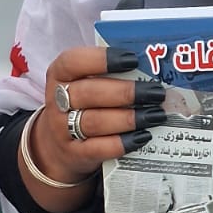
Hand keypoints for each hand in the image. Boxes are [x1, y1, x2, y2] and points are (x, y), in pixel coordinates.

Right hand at [31, 46, 166, 187]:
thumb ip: (109, 74)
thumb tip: (151, 67)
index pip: (73, 62)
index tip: (132, 59)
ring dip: (128, 118)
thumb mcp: (84, 83)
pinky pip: (98, 149)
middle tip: (155, 92)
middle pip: (88, 94)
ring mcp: (63, 130)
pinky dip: (122, 143)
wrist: (58, 145)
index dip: (102, 59)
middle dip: (125, 92)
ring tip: (155, 114)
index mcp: (59, 75)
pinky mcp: (75, 153)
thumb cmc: (82, 104)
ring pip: (95, 122)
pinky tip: (143, 136)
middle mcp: (56, 101)